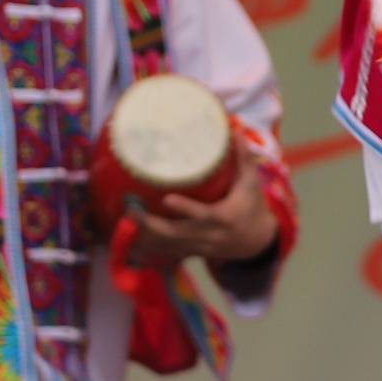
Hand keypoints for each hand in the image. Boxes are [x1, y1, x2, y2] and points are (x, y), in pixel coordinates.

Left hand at [130, 163, 277, 267]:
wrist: (256, 242)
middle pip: (176, 233)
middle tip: (131, 210)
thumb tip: (235, 128)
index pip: (203, 214)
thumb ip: (242, 157)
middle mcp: (209, 236)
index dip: (185, 208)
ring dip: (145, 235)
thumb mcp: (251, 182)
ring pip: (167, 245)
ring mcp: (199, 247)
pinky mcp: (192, 252)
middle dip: (151, 225)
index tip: (167, 198)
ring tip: (125, 219)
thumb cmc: (252, 206)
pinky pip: (166, 251)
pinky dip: (149, 245)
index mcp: (224, 217)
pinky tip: (132, 235)